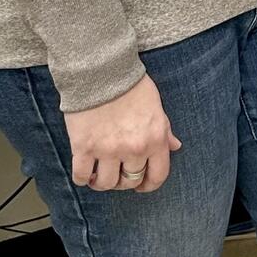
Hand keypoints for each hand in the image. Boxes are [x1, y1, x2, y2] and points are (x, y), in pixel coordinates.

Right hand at [65, 73, 180, 194]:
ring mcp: (108, 150)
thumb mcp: (156, 107)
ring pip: (106, 183)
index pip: (157, 176)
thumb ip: (165, 131)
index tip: (141, 186)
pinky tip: (84, 173)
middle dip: (124, 182)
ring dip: (102, 183)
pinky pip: (81, 175)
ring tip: (98, 176)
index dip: (149, 185)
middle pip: (129, 181)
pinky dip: (82, 178)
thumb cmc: (131, 86)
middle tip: (117, 175)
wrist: (102, 71)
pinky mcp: (84, 147)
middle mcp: (134, 149)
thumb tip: (175, 146)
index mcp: (155, 140)